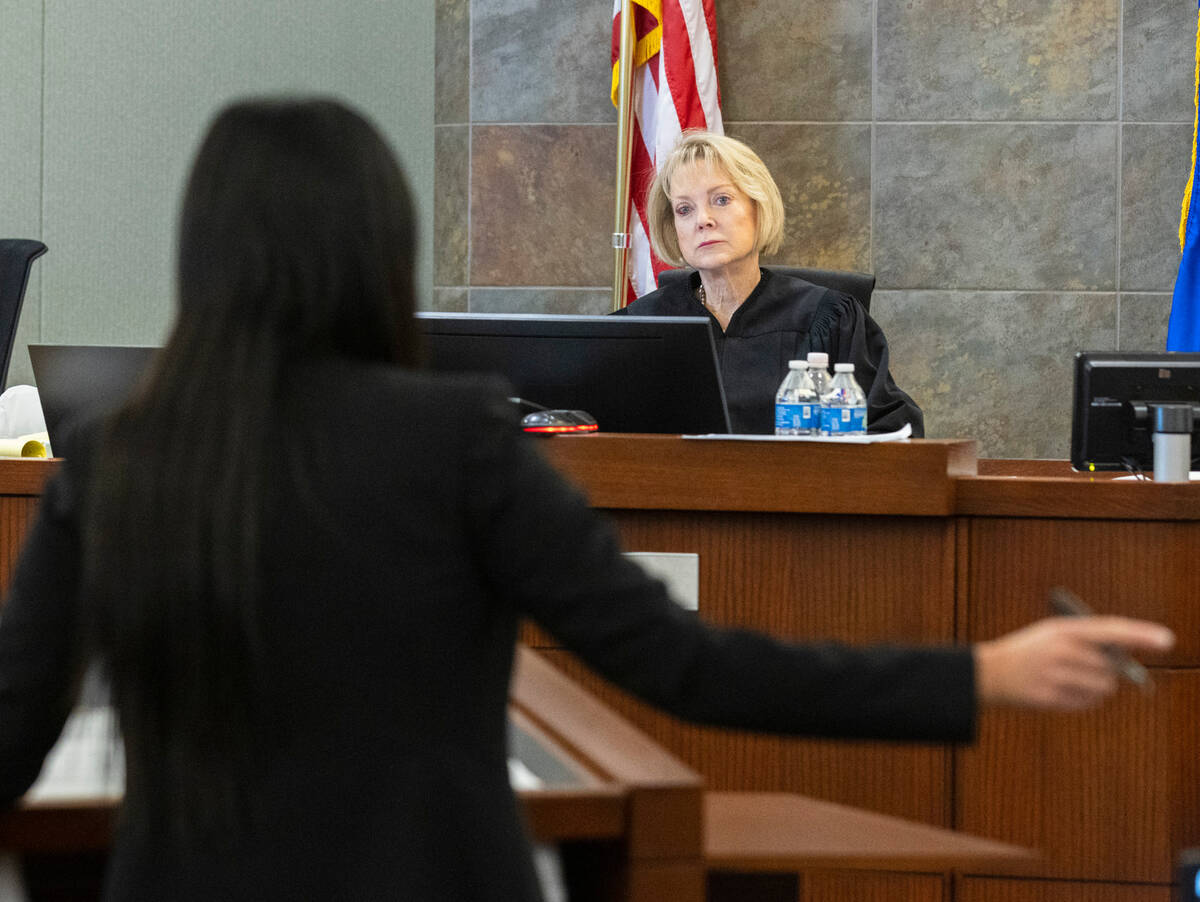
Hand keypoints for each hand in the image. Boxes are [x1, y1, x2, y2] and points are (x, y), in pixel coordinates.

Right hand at [974, 616, 1174, 710]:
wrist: (990, 672)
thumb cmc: (1029, 651)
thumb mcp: (1053, 634)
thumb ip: (1088, 641)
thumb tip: (1128, 658)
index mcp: (1062, 630)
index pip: (1110, 630)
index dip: (1140, 634)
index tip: (1167, 640)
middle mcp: (1060, 651)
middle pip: (1112, 667)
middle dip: (1107, 671)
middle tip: (1085, 668)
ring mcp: (1055, 676)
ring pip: (1104, 688)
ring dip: (1097, 687)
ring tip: (1072, 680)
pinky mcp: (1051, 698)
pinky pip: (1088, 703)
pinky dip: (1084, 700)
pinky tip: (1064, 691)